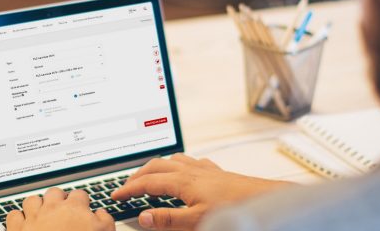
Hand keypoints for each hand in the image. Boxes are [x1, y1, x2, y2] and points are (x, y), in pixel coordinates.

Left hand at [6, 187, 114, 230]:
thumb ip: (105, 220)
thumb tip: (101, 213)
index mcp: (74, 208)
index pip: (79, 194)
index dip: (82, 201)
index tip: (82, 207)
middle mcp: (52, 208)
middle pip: (54, 192)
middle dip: (59, 199)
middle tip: (62, 209)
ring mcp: (33, 217)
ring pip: (32, 200)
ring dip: (37, 205)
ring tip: (42, 213)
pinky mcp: (18, 229)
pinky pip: (14, 215)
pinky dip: (18, 217)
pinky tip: (25, 223)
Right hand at [111, 153, 293, 229]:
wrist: (264, 199)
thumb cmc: (234, 207)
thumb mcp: (196, 219)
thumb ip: (168, 219)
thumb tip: (143, 216)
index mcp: (183, 181)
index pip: (147, 183)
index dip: (128, 190)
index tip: (115, 196)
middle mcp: (192, 170)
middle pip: (156, 166)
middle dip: (138, 175)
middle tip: (126, 186)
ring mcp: (205, 169)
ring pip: (173, 160)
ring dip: (157, 167)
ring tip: (149, 175)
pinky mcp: (217, 172)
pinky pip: (191, 162)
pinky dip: (179, 166)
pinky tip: (184, 172)